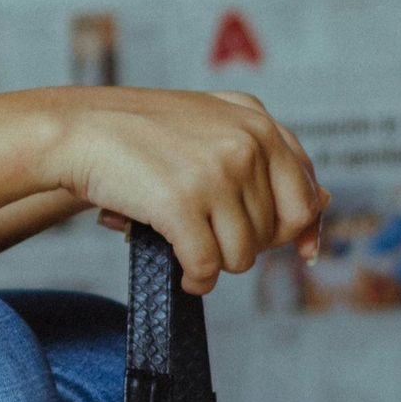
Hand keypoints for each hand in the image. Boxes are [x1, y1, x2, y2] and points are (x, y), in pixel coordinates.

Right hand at [43, 88, 325, 296]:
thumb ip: (264, 154)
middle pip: (273, 232)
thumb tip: (323, 205)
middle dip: (244, 244)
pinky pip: (208, 266)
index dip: (302, 231)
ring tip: (190, 250)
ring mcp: (215, 173)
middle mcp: (245, 143)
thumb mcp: (211, 123)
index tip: (300, 252)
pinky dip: (197, 280)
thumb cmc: (140, 131)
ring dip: (218, 264)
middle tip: (212, 237)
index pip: (305, 194)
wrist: (77, 128)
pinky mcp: (182, 204)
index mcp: (257, 121)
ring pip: (243, 255)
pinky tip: (184, 273)